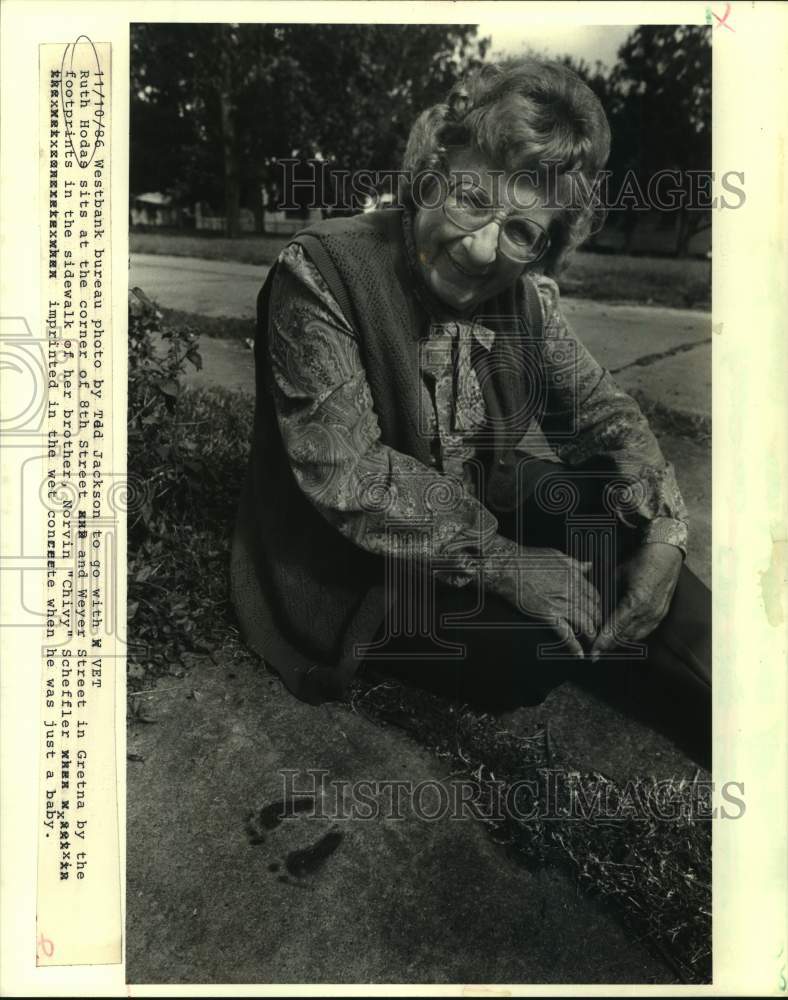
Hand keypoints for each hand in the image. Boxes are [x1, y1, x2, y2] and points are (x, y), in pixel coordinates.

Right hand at [514, 547, 601, 657]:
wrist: (508, 567)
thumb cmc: (528, 559)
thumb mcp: (556, 555)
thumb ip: (575, 564)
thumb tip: (588, 566)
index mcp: (574, 577)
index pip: (594, 596)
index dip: (597, 606)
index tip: (595, 610)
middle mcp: (571, 592)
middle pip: (592, 611)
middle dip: (596, 621)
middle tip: (596, 627)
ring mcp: (560, 605)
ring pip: (584, 623)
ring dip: (589, 634)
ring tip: (591, 641)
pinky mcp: (547, 616)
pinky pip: (565, 634)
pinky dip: (573, 646)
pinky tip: (578, 653)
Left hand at [590, 542, 681, 659]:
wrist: (666, 555)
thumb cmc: (640, 561)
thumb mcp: (616, 574)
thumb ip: (605, 592)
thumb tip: (589, 603)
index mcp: (636, 601)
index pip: (615, 628)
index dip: (602, 641)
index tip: (592, 652)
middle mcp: (648, 612)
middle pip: (624, 636)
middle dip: (608, 645)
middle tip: (593, 651)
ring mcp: (657, 615)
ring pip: (634, 637)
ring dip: (619, 642)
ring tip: (604, 645)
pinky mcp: (661, 615)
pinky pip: (644, 632)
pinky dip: (631, 636)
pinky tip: (621, 636)